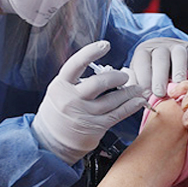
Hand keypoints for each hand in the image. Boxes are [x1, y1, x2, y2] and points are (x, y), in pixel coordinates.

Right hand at [33, 41, 146, 163]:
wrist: (50, 141)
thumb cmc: (58, 111)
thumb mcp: (60, 91)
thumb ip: (77, 80)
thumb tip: (106, 70)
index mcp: (61, 85)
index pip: (76, 64)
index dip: (91, 52)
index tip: (105, 45)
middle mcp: (71, 99)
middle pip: (99, 83)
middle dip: (116, 77)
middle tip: (125, 76)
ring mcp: (83, 114)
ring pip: (112, 100)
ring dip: (129, 92)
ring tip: (137, 88)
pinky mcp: (95, 126)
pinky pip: (117, 114)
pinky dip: (130, 106)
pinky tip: (138, 101)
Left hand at [128, 38, 187, 97]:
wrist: (168, 55)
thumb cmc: (152, 71)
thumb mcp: (139, 74)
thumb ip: (136, 84)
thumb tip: (133, 97)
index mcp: (144, 51)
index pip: (142, 62)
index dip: (143, 78)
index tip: (145, 94)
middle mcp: (161, 46)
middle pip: (160, 59)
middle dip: (159, 77)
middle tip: (160, 94)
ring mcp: (178, 46)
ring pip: (178, 55)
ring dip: (178, 71)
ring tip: (178, 85)